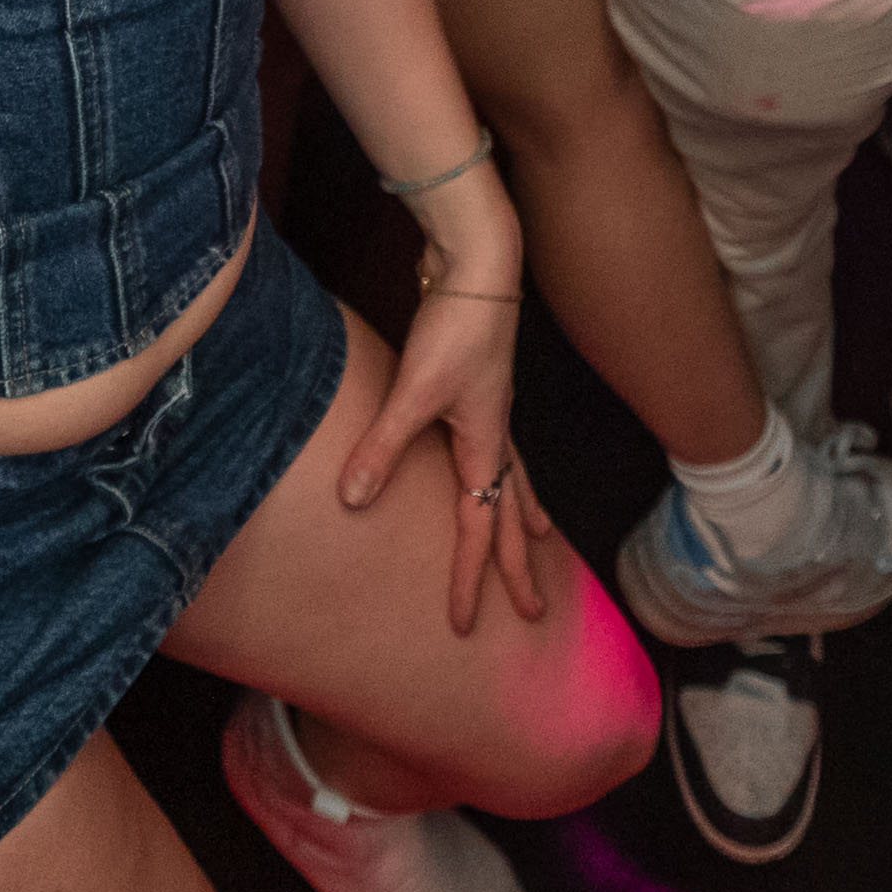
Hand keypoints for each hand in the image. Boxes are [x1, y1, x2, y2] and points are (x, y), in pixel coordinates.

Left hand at [345, 259, 549, 635]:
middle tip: (533, 612)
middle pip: (511, 514)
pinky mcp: (478, 387)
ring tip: (537, 538)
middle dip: (517, 567)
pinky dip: (503, 469)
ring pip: (515, 477)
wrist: (477, 265)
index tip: (461, 625)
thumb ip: (383, 446)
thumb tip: (354, 501)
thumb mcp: (414, 392)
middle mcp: (497, 434)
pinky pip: (498, 446)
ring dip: (522, 515)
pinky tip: (492, 458)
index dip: (469, 579)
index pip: (478, 528)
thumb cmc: (454, 326)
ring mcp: (492, 410)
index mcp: (487, 445)